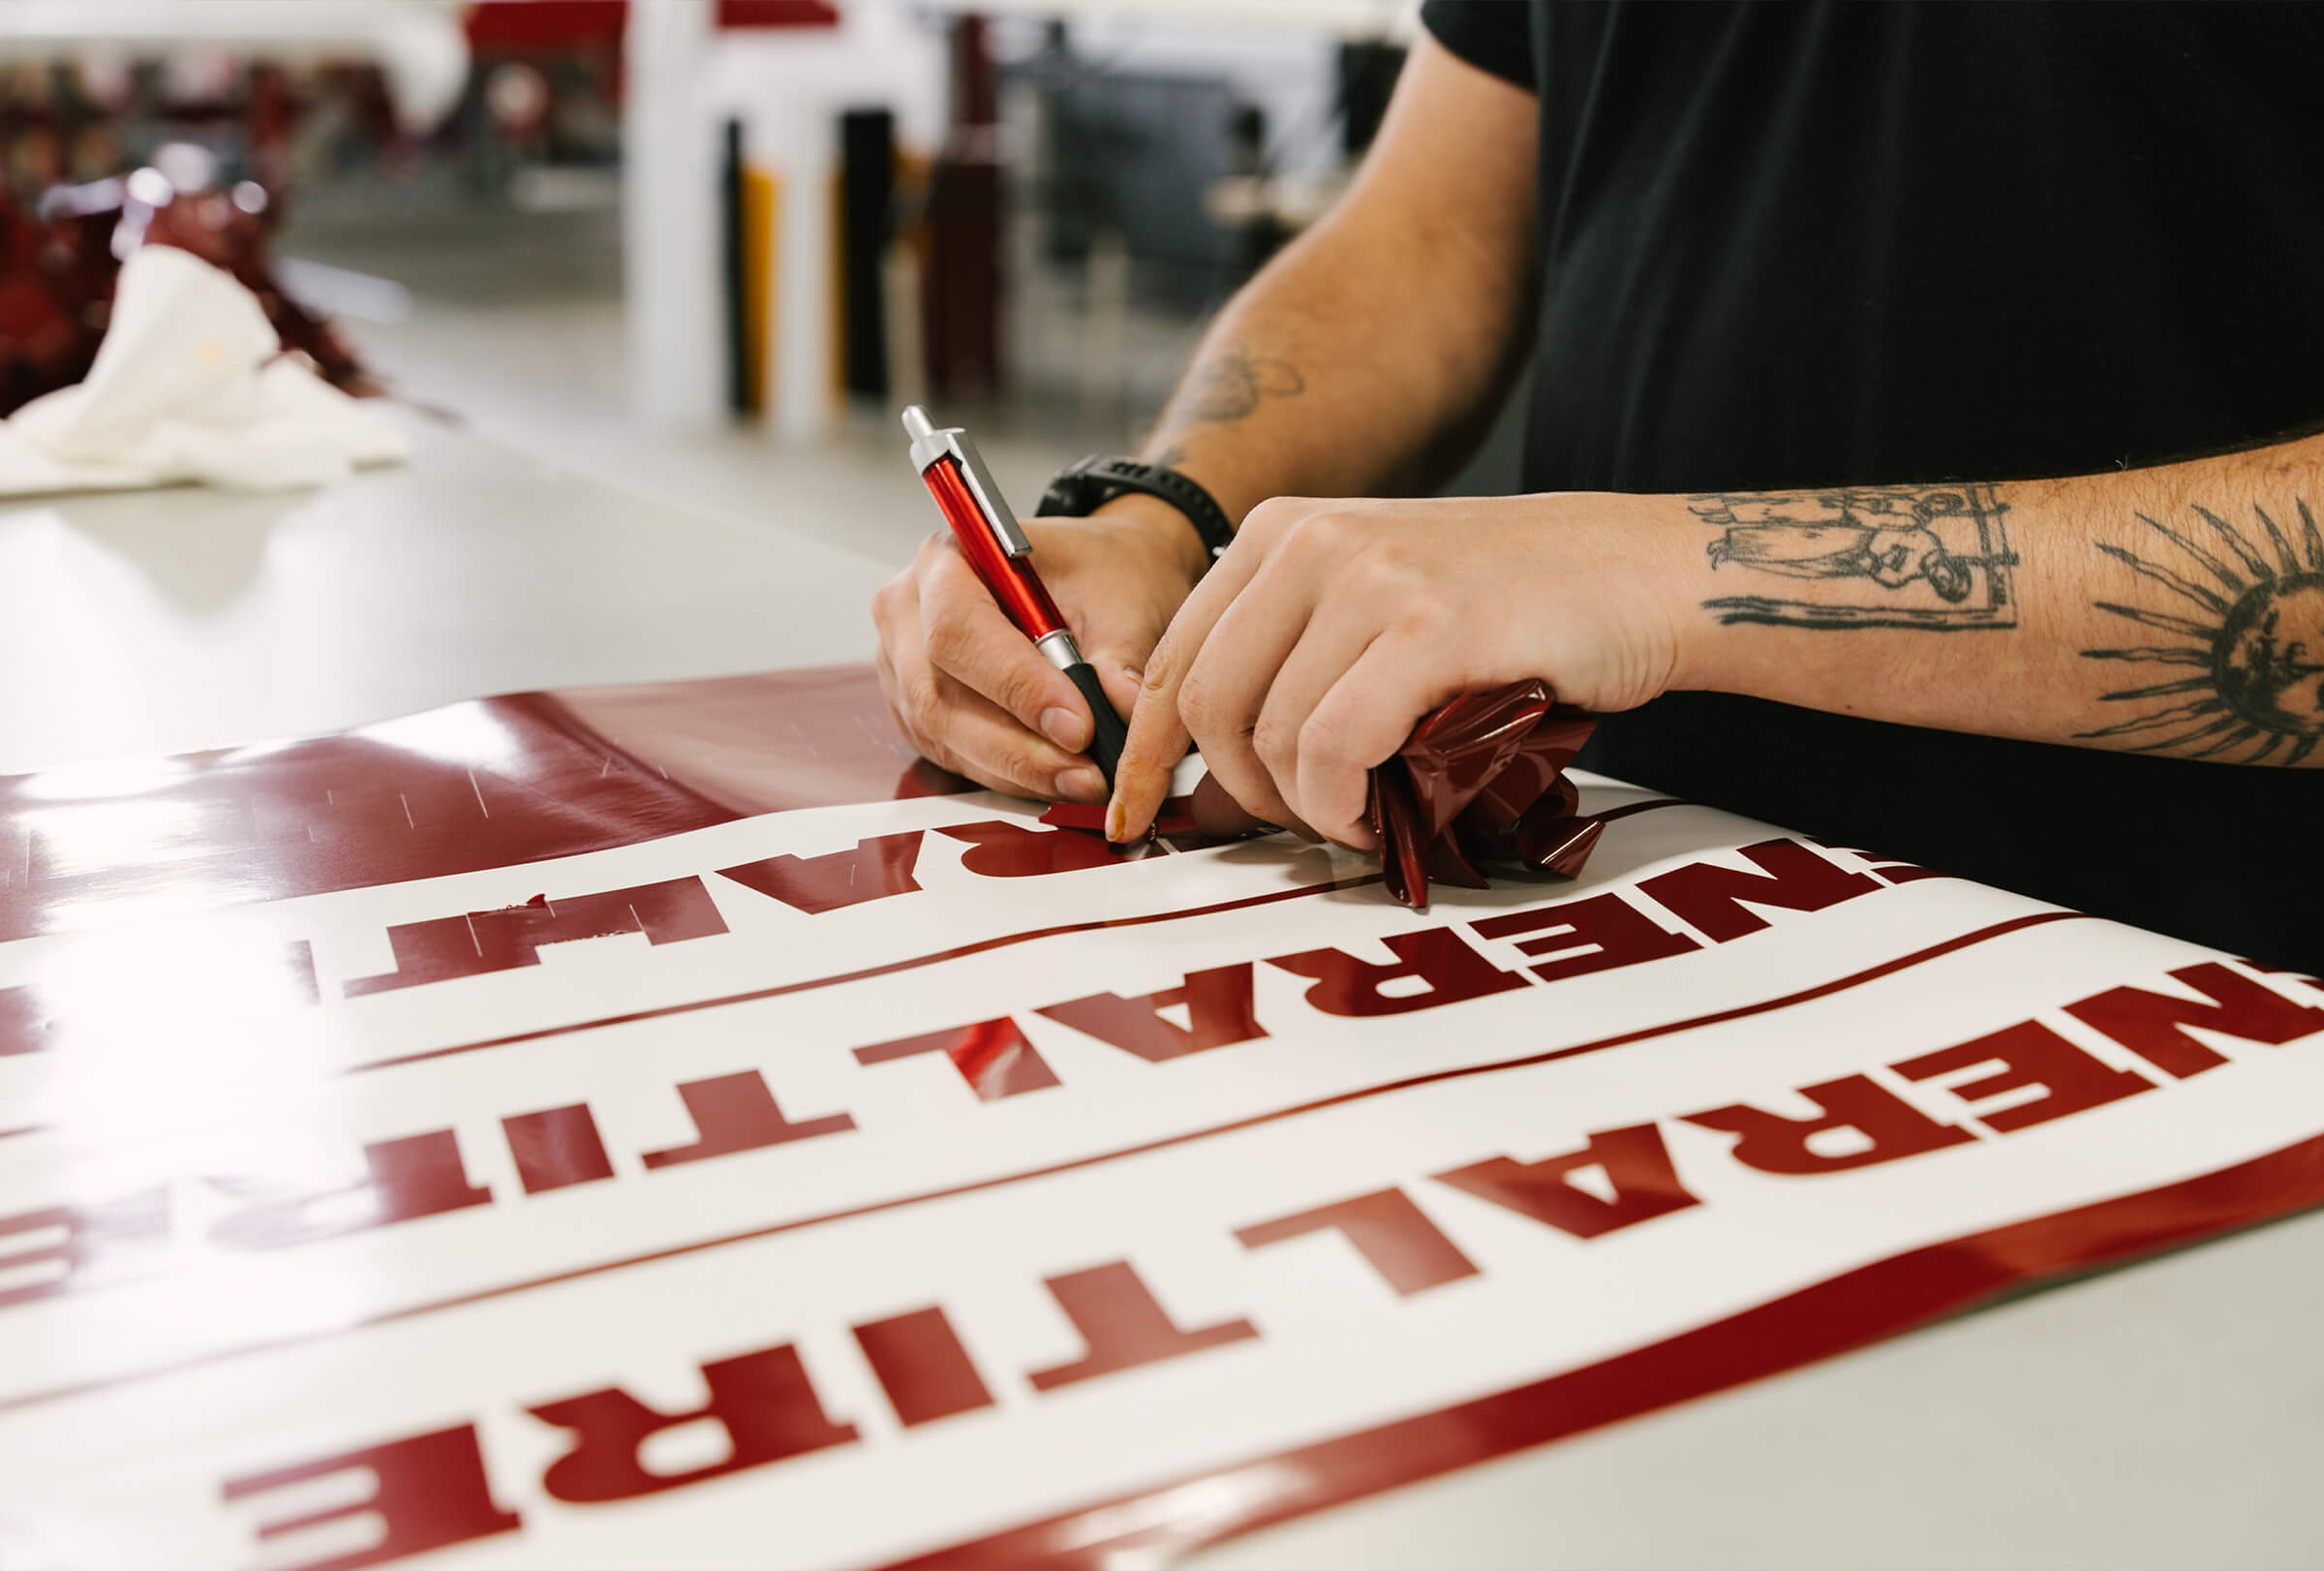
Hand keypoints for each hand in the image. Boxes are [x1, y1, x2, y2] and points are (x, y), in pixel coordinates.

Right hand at [872, 498, 1208, 800]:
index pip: (959, 630)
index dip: (1016, 685)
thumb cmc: (1095, 571)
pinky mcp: (916, 709)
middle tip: (1087, 770)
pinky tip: (1053, 777)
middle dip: (1019, 745)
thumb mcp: (1120, 600)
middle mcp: (909, 610)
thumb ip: (1117, 657)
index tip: (1078, 725)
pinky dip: (1007, 774)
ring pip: (944, 734)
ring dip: (1016, 768)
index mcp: (947, 558)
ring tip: (1082, 780)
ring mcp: (903, 665)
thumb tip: (1122, 708)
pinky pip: (952, 753)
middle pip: (940, 694)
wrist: (1090, 577)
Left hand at [1106, 492, 1693, 844]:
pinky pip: (1335, 748)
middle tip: (1300, 827)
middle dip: (1237, 793)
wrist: (1645, 576)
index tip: (1139, 821)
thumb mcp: (1377, 610)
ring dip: (1305, 809)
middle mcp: (1311, 542)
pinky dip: (1345, 806)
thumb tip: (1211, 783)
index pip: (1173, 660)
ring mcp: (1369, 579)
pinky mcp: (1428, 626)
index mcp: (1279, 534)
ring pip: (1269, 734)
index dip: (1147, 756)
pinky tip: (1380, 818)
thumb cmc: (1516, 610)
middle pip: (1208, 704)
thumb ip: (1292, 668)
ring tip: (1358, 821)